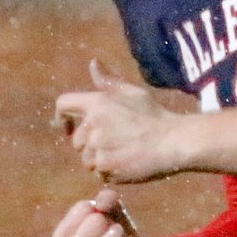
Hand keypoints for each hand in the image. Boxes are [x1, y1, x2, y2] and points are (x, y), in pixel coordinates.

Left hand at [55, 60, 190, 184]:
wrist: (174, 141)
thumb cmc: (155, 116)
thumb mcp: (133, 92)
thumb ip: (108, 81)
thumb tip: (93, 63)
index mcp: (97, 102)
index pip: (63, 104)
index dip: (63, 117)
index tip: (70, 127)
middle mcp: (93, 124)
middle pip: (76, 140)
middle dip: (90, 145)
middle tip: (115, 145)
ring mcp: (97, 146)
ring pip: (86, 159)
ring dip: (100, 160)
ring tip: (123, 154)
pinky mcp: (105, 165)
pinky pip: (98, 172)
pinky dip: (109, 172)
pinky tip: (126, 164)